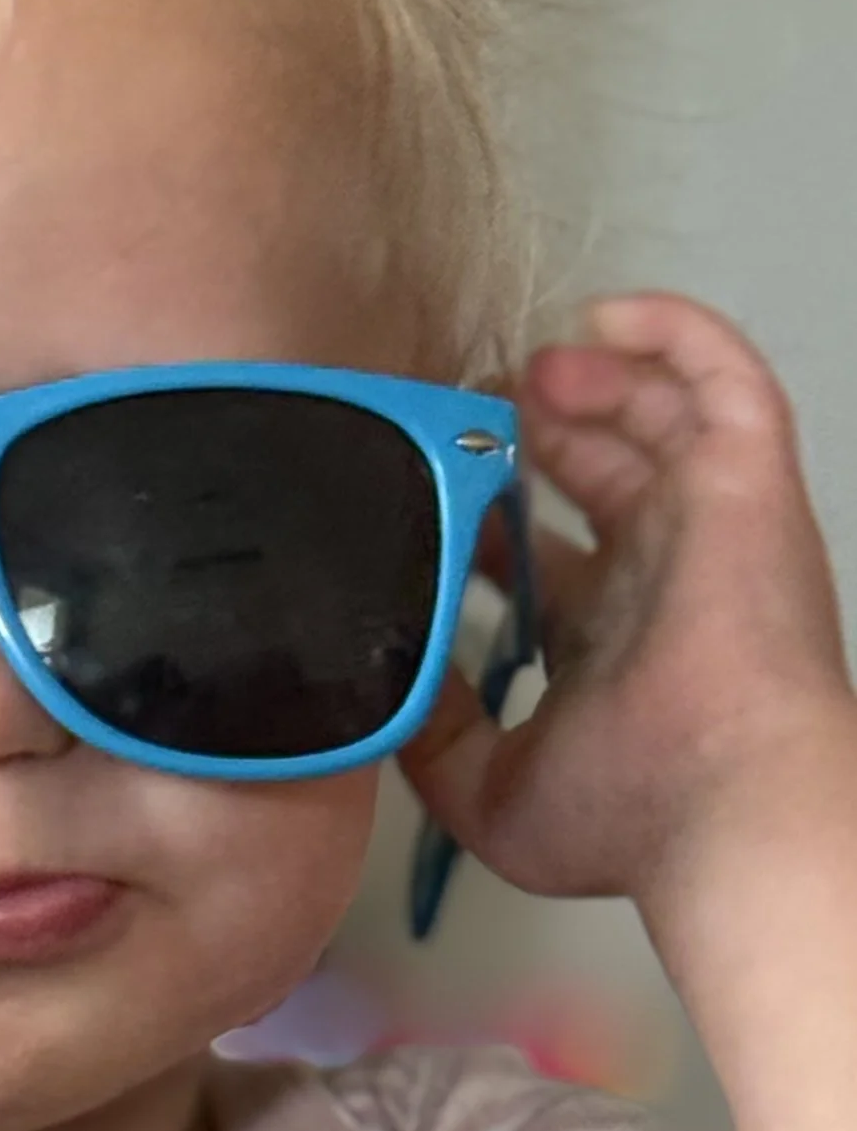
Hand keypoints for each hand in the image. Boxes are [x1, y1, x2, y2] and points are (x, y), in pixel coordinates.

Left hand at [395, 293, 856, 906]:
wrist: (729, 804)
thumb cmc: (642, 816)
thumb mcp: (491, 791)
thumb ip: (434, 738)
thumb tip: (384, 686)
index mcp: (611, 638)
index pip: (549, 552)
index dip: (488, 511)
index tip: (426, 484)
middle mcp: (663, 571)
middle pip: (600, 471)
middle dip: (533, 429)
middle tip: (465, 405)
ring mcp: (707, 520)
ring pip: (657, 412)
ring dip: (588, 376)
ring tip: (522, 368)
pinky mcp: (747, 478)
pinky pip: (725, 376)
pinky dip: (671, 331)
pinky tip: (602, 314)